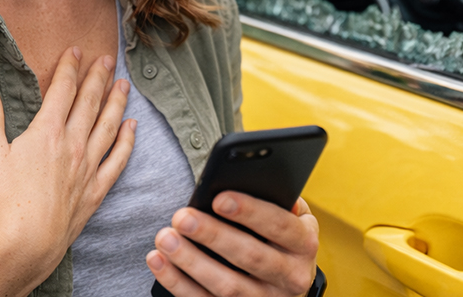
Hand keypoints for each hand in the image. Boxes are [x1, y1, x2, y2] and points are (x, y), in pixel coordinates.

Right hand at [0, 47, 135, 289]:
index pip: (62, 90)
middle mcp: (73, 144)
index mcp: (47, 132)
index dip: (70, 68)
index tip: (77, 51)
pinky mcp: (95, 189)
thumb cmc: (5, 200)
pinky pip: (117, 159)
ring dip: (117, 102)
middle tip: (107, 58)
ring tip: (124, 84)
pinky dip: (127, 140)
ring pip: (108, 125)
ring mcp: (88, 166)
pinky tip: (132, 127)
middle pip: (90, 102)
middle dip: (98, 77)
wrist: (27, 242)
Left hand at [146, 194, 319, 296]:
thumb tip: (245, 177)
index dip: (251, 212)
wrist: (286, 281)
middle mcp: (291, 277)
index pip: (280, 226)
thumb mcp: (289, 215)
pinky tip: (158, 261)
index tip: (218, 198)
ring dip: (192, 262)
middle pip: (251, 257)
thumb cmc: (279, 234)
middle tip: (182, 217)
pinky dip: (178, 283)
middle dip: (213, 236)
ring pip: (227, 287)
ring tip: (165, 238)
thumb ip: (275, 198)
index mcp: (304, 244)